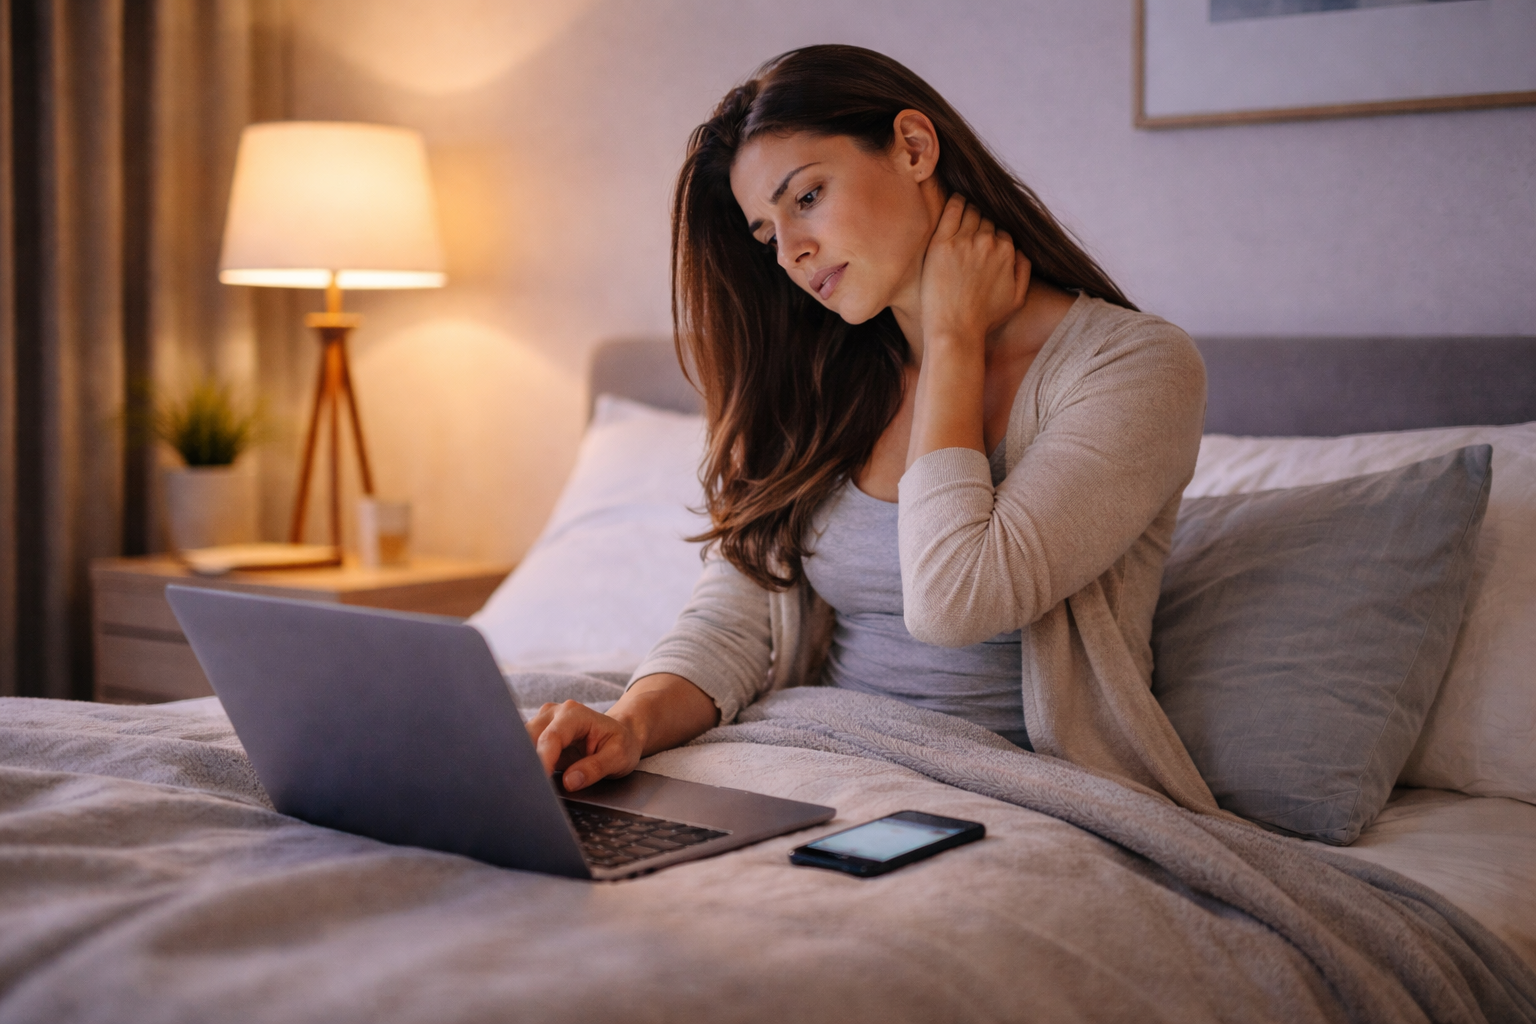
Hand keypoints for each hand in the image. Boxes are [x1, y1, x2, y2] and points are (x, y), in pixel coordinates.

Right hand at [525, 700, 642, 791]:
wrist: (621, 734)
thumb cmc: (621, 743)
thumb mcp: (619, 757)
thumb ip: (595, 768)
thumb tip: (569, 781)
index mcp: (575, 714)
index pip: (551, 737)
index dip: (542, 761)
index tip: (540, 782)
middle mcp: (554, 713)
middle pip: (528, 738)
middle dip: (528, 763)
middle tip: (532, 790)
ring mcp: (543, 723)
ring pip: (521, 744)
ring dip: (524, 765)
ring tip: (530, 788)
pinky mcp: (538, 736)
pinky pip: (524, 750)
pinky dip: (525, 766)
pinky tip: (530, 782)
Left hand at [919, 194, 1028, 348]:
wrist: (955, 330)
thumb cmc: (984, 319)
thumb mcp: (1017, 298)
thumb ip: (1024, 270)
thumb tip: (1021, 250)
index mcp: (1007, 252)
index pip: (1001, 230)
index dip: (993, 232)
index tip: (984, 234)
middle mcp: (988, 242)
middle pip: (986, 219)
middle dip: (981, 220)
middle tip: (972, 220)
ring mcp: (964, 241)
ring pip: (970, 212)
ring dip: (969, 207)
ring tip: (964, 205)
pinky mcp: (942, 244)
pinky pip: (951, 212)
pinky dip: (955, 201)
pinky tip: (955, 198)